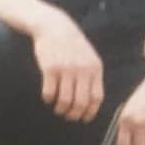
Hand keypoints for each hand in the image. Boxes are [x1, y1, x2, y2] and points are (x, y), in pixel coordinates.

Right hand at [31, 7, 103, 121]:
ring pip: (65, 101)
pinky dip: (48, 100)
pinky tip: (48, 98)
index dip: (90, 112)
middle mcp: (82, 69)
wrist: (55, 26)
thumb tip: (92, 103)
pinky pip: (49, 93)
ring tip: (58, 109)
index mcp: (95, 68)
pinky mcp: (50, 68)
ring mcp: (66, 69)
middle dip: (74, 114)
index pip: (96, 98)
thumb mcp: (89, 57)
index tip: (84, 118)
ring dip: (60, 109)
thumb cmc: (73, 45)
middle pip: (80, 103)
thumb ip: (92, 76)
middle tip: (68, 116)